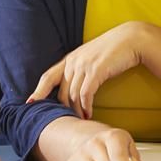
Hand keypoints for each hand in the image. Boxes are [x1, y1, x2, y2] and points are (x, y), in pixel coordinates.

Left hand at [28, 22, 146, 118]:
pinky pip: (86, 94)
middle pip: (61, 92)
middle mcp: (74, 61)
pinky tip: (89, 113)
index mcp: (70, 58)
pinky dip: (86, 106)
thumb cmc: (114, 50)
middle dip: (63, 109)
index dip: (38, 91)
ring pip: (73, 95)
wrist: (131, 39)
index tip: (29, 103)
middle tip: (69, 122)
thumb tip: (76, 87)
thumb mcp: (92, 56)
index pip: (48, 76)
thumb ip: (81, 68)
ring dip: (77, 111)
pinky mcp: (96, 70)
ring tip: (81, 121)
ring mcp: (84, 65)